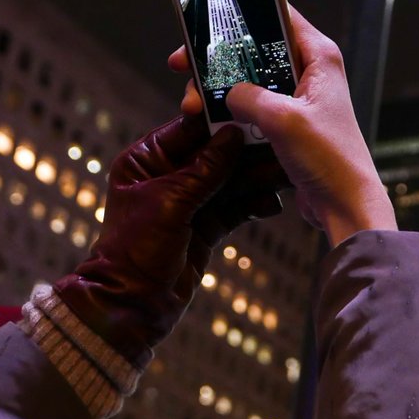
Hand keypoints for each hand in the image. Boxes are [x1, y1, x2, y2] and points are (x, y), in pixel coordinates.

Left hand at [54, 114, 278, 368]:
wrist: (132, 307)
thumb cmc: (135, 251)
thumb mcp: (171, 203)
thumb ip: (205, 170)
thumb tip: (233, 134)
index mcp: (146, 160)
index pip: (189, 129)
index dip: (220, 121)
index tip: (254, 111)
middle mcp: (166, 176)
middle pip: (215, 154)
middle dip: (247, 153)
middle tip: (280, 146)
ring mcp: (187, 202)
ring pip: (229, 181)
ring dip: (256, 179)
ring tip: (286, 175)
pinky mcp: (204, 226)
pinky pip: (234, 208)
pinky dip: (253, 205)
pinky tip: (273, 204)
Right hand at [167, 7, 395, 246]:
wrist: (345, 205)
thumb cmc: (330, 160)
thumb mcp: (282, 119)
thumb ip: (247, 96)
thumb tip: (225, 92)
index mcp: (318, 57)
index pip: (278, 15)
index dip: (240, 15)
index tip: (205, 22)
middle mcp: (310, 73)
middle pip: (254, 51)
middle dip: (217, 62)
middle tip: (185, 70)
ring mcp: (298, 100)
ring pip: (249, 83)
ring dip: (219, 93)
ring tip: (193, 107)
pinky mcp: (289, 126)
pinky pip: (252, 111)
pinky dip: (230, 115)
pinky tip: (208, 122)